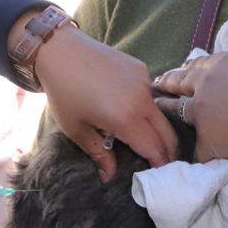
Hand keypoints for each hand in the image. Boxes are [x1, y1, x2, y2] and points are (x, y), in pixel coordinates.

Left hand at [27, 22, 176, 181]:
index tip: (160, 176)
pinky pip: (150, 95)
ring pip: (159, 113)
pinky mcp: (141, 69)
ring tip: (147, 140)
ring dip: (157, 129)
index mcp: (125, 118)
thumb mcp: (77, 129)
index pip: (153, 148)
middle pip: (166, 132)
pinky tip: (132, 112)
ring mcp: (144, 81)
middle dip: (167, 151)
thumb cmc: (64, 93)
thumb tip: (109, 176)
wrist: (59, 51)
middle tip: (163, 165)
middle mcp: (141, 99)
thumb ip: (99, 154)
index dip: (159, 164)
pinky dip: (146, 108)